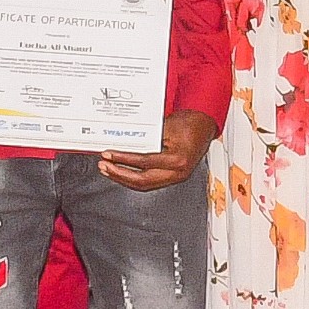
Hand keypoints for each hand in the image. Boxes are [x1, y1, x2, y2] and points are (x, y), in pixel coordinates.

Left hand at [101, 108, 216, 192]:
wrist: (204, 125)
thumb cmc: (190, 123)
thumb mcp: (166, 126)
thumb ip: (145, 137)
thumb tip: (122, 143)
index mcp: (177, 159)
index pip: (144, 162)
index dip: (124, 159)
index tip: (109, 155)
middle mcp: (177, 172)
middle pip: (143, 181)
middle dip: (120, 175)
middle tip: (105, 167)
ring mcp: (176, 177)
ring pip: (145, 185)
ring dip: (124, 179)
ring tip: (109, 171)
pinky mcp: (172, 177)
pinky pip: (149, 182)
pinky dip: (134, 178)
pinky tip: (123, 173)